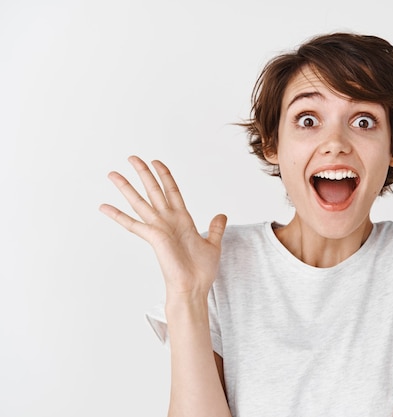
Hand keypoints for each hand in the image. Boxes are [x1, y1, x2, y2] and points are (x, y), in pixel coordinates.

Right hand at [100, 156, 226, 298]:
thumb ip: (216, 228)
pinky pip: (132, 223)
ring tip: (113, 173)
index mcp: (183, 220)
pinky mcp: (153, 237)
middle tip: (132, 157)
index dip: (165, 176)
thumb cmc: (201, 270)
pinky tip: (103, 206)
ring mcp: (159, 228)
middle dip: (143, 174)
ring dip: (126, 187)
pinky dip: (117, 214)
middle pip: (153, 190)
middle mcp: (168, 221)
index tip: (156, 162)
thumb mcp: (214, 244)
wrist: (194, 287)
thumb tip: (221, 215)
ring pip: (140, 202)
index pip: (172, 191)